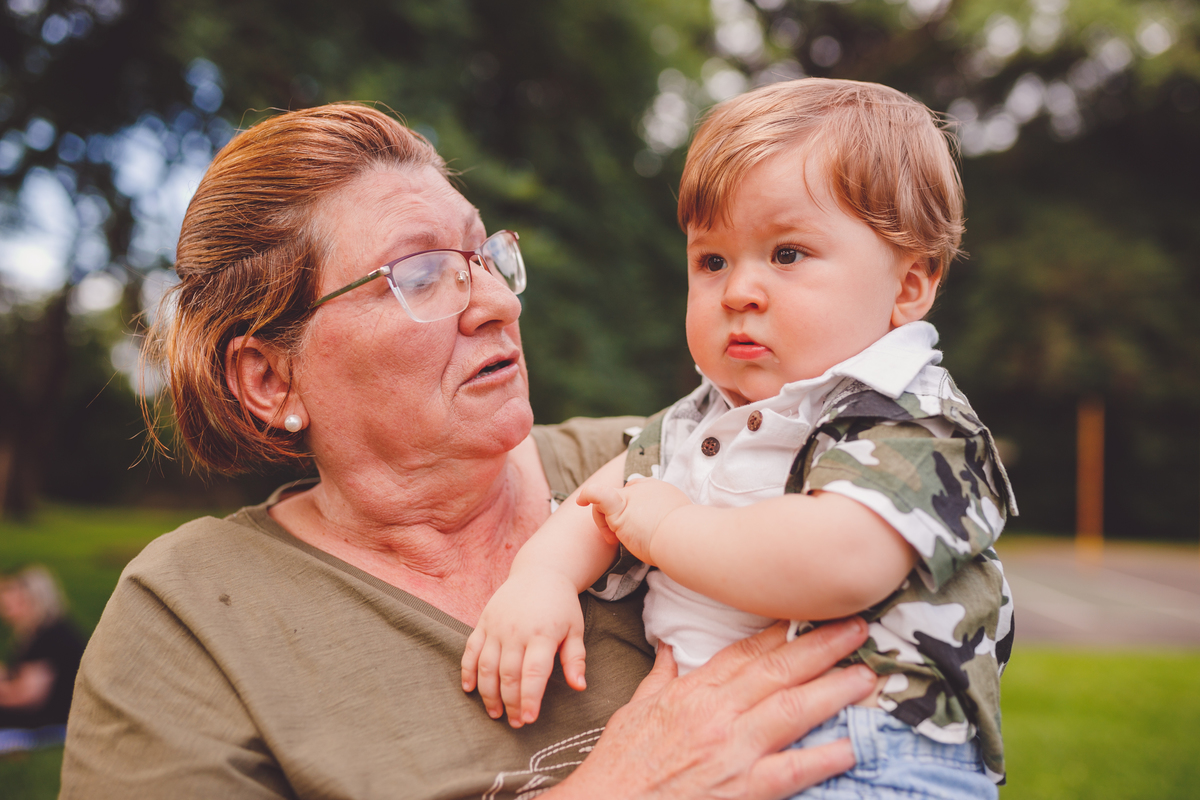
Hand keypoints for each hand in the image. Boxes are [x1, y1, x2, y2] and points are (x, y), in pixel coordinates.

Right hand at [461, 571, 586, 727]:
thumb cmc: (561, 605)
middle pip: (508, 675)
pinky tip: (470, 690)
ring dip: (489, 694)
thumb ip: (575, 659)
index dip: (530, 699)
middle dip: (511, 703)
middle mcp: (516, 631)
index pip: (533, 673)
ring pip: (487, 667)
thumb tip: (579, 687)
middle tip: (515, 723)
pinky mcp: (483, 622)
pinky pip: (470, 650)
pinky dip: (467, 671)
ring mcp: (496, 626)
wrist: (539, 571)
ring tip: (495, 713)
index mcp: (542, 634)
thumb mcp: (575, 629)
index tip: (529, 720)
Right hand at [550, 618, 874, 799]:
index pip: (745, 651)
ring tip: (866, 676)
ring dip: (835, 690)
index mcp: (692, 692)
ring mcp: (732, 751)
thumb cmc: (620, 765)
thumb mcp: (635, 709)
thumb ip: (661, 677)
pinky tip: (851, 747)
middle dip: (822, 646)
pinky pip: (792, 769)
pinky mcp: (743, 789)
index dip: (781, 630)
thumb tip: (669, 649)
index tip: (810, 613)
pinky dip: (823, 757)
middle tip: (857, 628)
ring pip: (793, 709)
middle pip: (779, 669)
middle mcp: (717, 714)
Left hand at [577, 477, 690, 564]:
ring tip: (614, 541)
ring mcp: (632, 496)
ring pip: (607, 503)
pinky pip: (598, 495)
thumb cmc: (686, 538)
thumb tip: (665, 533)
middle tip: (617, 539)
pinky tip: (580, 500)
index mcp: (661, 491)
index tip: (634, 525)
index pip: (638, 489)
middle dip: (616, 517)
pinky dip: (588, 495)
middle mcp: (645, 488)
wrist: (684, 538)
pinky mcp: (619, 508)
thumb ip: (667, 521)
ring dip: (605, 523)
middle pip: (621, 496)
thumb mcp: (681, 523)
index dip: (631, 505)